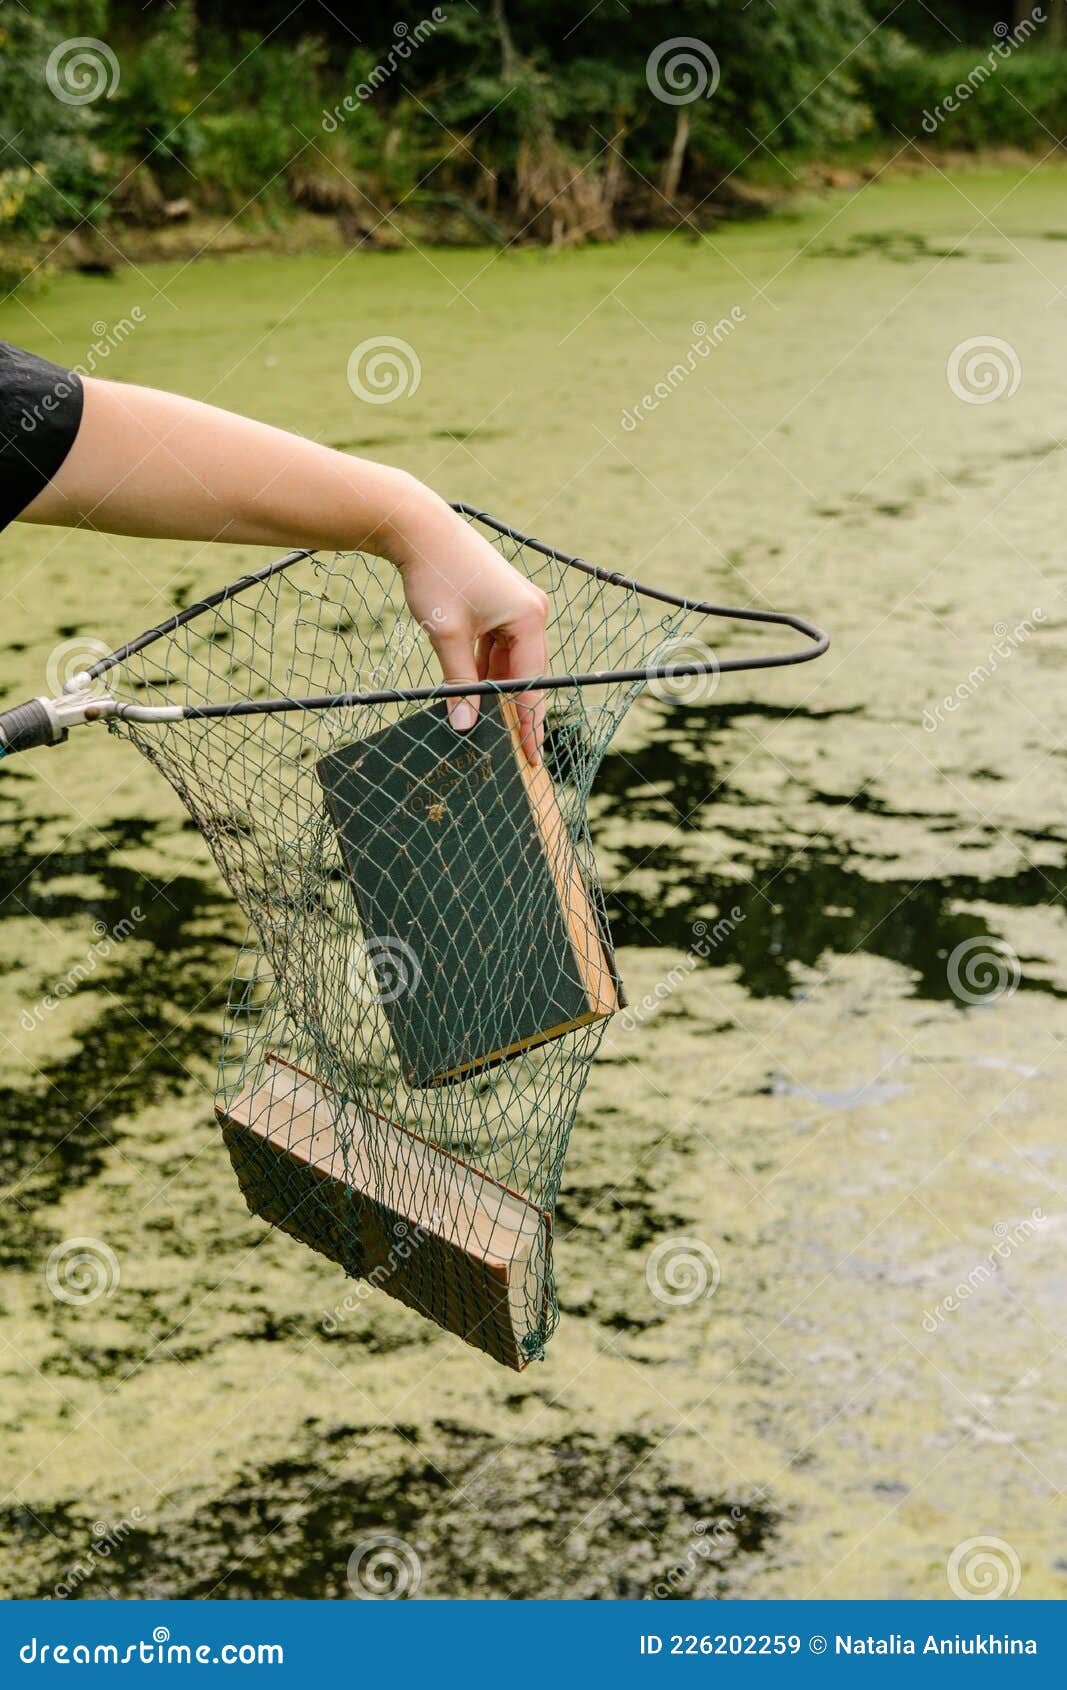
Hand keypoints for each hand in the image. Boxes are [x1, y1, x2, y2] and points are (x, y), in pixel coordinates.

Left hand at [393, 500, 548, 764]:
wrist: (419, 526)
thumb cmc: (436, 575)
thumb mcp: (447, 635)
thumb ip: (459, 683)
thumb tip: (464, 724)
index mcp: (530, 618)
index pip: (532, 684)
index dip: (530, 723)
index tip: (529, 756)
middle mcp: (532, 611)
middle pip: (526, 672)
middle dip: (513, 708)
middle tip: (508, 747)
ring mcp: (518, 605)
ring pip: (510, 660)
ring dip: (495, 687)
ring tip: (486, 721)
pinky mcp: (500, 601)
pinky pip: (498, 645)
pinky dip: (486, 665)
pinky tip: (472, 686)